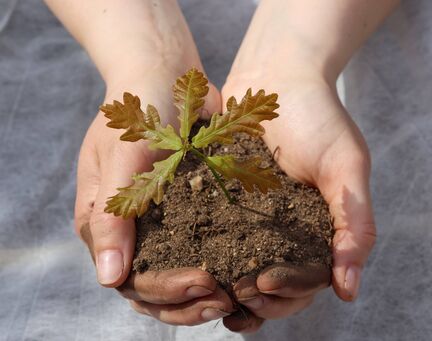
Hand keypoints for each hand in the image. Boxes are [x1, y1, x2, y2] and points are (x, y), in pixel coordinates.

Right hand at [74, 66, 236, 324]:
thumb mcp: (121, 158)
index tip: (204, 283)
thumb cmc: (139, 114)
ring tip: (236, 294)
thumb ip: (112, 215)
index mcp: (105, 225)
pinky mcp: (186, 215)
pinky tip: (241, 273)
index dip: (166, 291)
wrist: (165, 80)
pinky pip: (199, 252)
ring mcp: (159, 225)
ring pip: (176, 279)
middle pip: (153, 290)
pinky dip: (218, 269)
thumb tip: (108, 280)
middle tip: (225, 299)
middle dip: (188, 302)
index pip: (130, 279)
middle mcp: (130, 232)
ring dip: (202, 295)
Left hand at [221, 68, 374, 331]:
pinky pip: (214, 233)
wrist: (278, 75)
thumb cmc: (319, 116)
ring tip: (211, 295)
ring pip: (241, 267)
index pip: (307, 279)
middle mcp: (285, 229)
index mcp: (318, 230)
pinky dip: (205, 254)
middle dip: (255, 297)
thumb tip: (349, 290)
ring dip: (228, 287)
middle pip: (272, 283)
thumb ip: (354, 223)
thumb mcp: (346, 166)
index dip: (289, 292)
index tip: (265, 287)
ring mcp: (253, 216)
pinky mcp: (225, 199)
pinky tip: (190, 265)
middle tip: (236, 296)